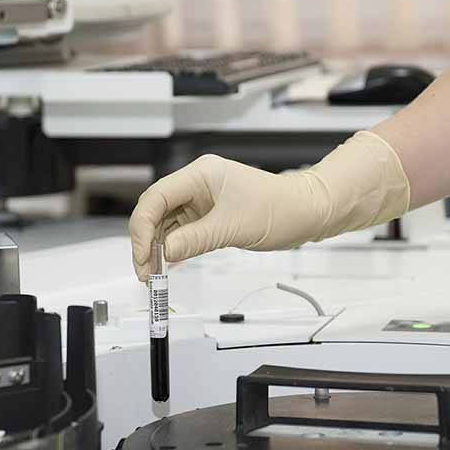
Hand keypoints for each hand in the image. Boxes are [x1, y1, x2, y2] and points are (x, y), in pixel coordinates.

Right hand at [129, 131, 409, 279]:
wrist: (307, 213)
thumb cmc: (280, 208)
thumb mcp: (233, 227)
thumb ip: (194, 239)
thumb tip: (164, 253)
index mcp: (200, 174)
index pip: (156, 198)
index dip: (142, 227)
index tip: (142, 255)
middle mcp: (197, 184)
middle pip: (156, 211)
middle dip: (145, 241)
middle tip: (145, 272)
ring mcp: (202, 201)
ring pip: (166, 224)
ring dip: (157, 249)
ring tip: (154, 275)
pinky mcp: (209, 217)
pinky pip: (182, 233)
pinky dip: (173, 250)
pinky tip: (167, 267)